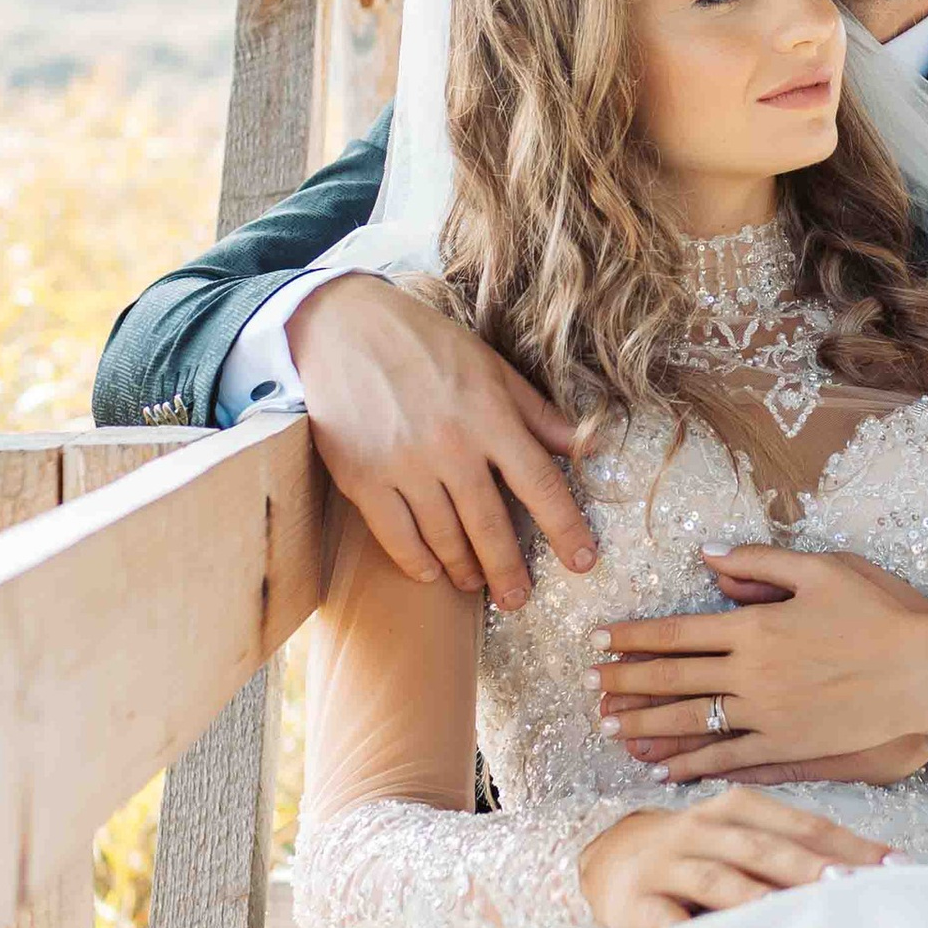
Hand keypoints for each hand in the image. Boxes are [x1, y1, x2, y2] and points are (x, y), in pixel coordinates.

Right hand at [289, 275, 594, 610]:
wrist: (344, 328)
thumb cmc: (427, 344)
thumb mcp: (491, 366)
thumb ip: (537, 411)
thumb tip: (584, 446)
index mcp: (491, 416)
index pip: (541, 484)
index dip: (566, 528)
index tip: (583, 561)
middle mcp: (452, 446)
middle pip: (491, 525)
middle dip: (510, 570)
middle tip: (519, 599)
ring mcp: (405, 465)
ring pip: (445, 537)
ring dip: (465, 568)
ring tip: (477, 583)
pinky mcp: (363, 477)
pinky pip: (396, 536)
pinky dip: (416, 562)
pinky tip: (431, 573)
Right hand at [578, 792, 895, 927]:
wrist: (610, 859)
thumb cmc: (701, 854)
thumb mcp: (744, 840)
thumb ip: (795, 851)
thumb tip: (874, 874)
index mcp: (739, 807)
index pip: (803, 825)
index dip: (848, 845)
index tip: (895, 869)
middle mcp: (703, 827)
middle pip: (763, 847)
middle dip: (809, 867)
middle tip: (851, 887)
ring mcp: (667, 863)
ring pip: (718, 877)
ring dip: (755, 896)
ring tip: (790, 913)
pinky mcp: (636, 902)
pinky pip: (666, 920)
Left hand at [593, 548, 927, 783]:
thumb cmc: (884, 612)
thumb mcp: (822, 568)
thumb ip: (759, 561)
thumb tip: (706, 556)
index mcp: (756, 626)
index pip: (676, 633)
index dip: (633, 637)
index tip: (599, 639)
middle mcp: (753, 674)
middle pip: (672, 681)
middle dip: (624, 682)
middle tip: (587, 685)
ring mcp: (769, 717)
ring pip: (691, 724)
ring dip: (644, 725)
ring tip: (609, 726)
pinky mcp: (790, 749)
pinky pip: (728, 761)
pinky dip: (691, 766)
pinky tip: (663, 769)